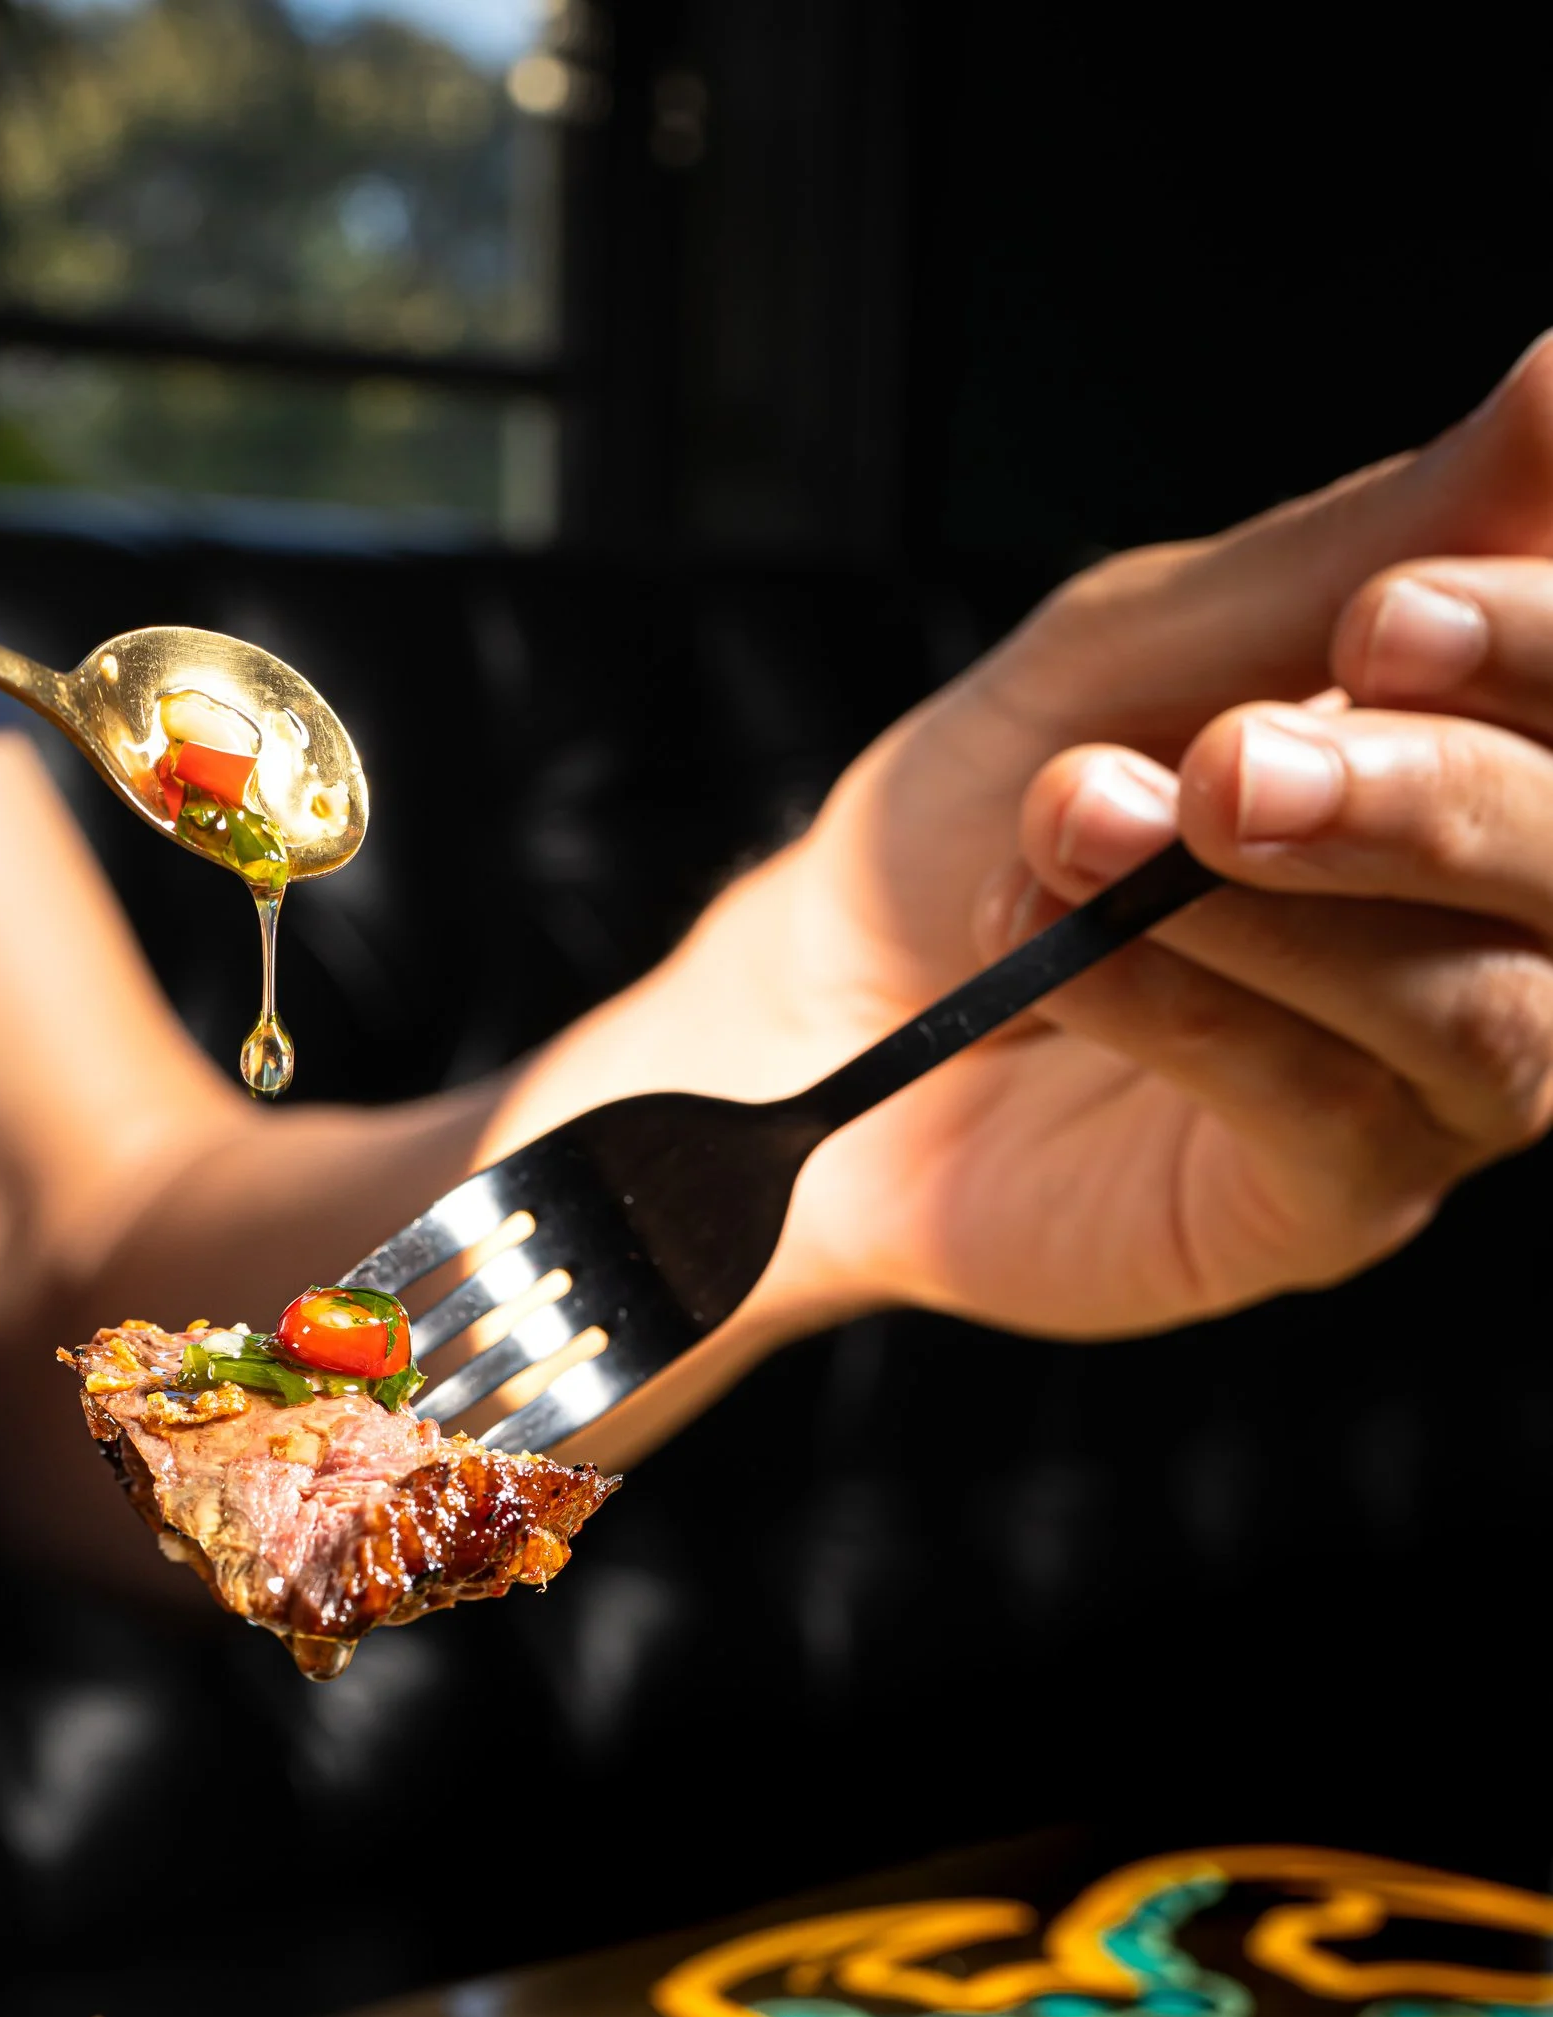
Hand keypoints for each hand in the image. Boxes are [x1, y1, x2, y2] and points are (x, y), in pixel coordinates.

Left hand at [505, 337, 1552, 1417]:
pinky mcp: (1326, 1205)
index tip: (1384, 613)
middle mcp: (1512, 921)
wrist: (813, 1010)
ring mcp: (1437, 1081)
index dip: (1547, 641)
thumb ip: (1370, 535)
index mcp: (1501, 750)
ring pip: (1489, 1010)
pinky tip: (1060, 953)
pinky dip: (1190, 1009)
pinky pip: (1324, 1110)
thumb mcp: (1153, 642)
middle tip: (1234, 748)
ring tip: (1100, 822)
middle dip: (1438, 790)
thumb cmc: (994, 810)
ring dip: (1303, 898)